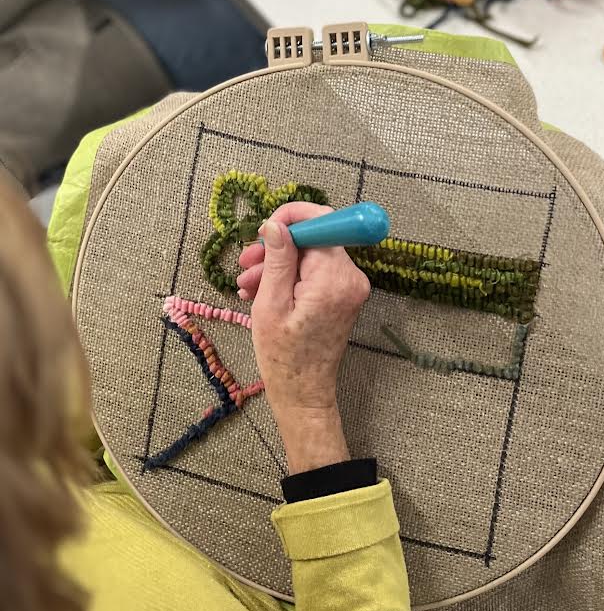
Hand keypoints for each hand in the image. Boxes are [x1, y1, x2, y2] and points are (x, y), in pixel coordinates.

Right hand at [237, 202, 369, 472]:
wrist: (303, 394)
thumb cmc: (284, 357)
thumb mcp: (271, 303)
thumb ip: (276, 258)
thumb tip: (276, 224)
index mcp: (335, 278)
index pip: (322, 221)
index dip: (292, 216)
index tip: (263, 228)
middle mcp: (351, 278)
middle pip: (315, 239)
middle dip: (278, 246)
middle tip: (245, 262)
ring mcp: (350, 288)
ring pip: (312, 256)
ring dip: (278, 264)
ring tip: (246, 284)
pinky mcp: (343, 297)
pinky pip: (315, 273)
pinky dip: (290, 277)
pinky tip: (262, 292)